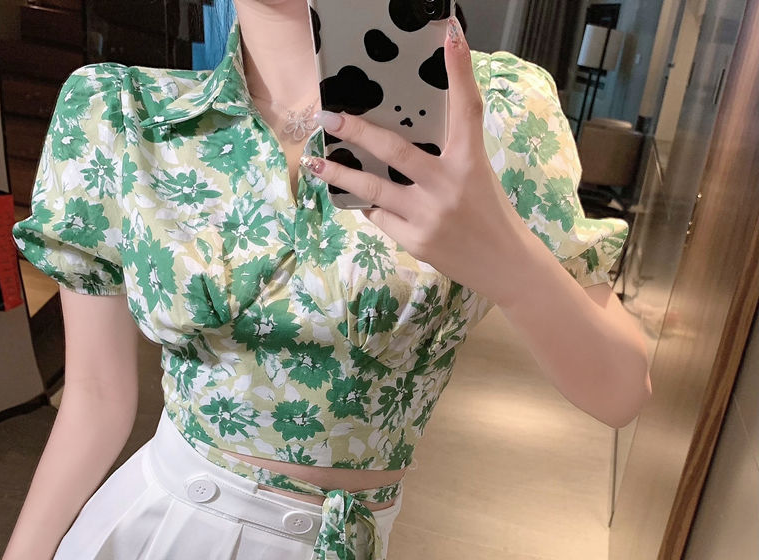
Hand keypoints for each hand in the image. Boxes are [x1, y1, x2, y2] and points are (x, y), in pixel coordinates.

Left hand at [301, 15, 529, 304]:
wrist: (503, 264)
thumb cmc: (488, 213)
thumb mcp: (476, 174)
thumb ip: (447, 152)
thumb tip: (404, 132)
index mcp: (470, 161)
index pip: (467, 109)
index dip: (459, 71)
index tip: (450, 35)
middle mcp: (447, 186)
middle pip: (395, 150)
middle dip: (358, 131)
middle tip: (329, 116)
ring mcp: (427, 215)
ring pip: (373, 190)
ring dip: (342, 174)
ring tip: (317, 162)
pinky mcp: (414, 241)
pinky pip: (380, 217)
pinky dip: (369, 205)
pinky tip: (358, 197)